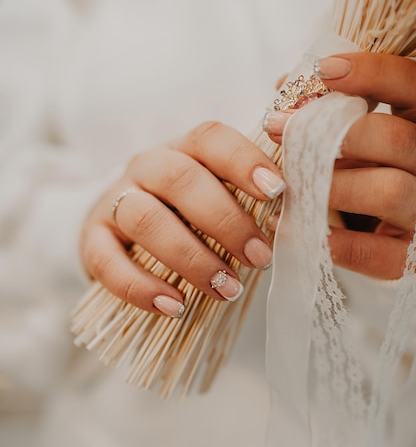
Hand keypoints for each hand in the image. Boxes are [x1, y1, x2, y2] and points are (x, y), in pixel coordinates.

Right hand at [81, 122, 284, 316]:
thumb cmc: (183, 211)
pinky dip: (142, 287)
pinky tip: (175, 306)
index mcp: (184, 150)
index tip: (277, 193)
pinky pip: (109, 261)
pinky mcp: (92, 239)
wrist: (120, 226)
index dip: (243, 161)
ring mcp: (115, 201)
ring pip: (145, 218)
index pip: (210, 139)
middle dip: (226, 221)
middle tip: (260, 258)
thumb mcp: (213, 195)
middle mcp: (146, 167)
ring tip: (226, 289)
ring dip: (191, 257)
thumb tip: (291, 225)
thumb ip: (245, 201)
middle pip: (180, 180)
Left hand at [264, 52, 415, 279]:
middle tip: (277, 128)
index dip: (373, 74)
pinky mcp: (409, 259)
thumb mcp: (358, 141)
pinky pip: (373, 252)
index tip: (323, 70)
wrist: (393, 240)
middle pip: (394, 139)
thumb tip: (283, 86)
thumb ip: (333, 116)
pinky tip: (293, 227)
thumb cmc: (369, 178)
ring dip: (330, 185)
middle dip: (328, 133)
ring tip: (288, 185)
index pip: (411, 87)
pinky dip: (331, 240)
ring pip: (387, 190)